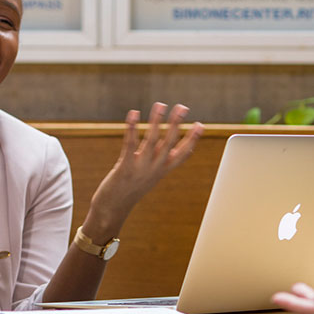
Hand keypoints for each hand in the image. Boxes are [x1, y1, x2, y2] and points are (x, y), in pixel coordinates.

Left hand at [85, 103, 203, 233]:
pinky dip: (132, 128)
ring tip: (160, 105)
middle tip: (183, 107)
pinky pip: (130, 144)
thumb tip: (163, 140)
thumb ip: (155, 157)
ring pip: (152, 140)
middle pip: (170, 142)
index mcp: (162, 170)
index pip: (183, 153)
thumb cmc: (129, 189)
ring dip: (156, 121)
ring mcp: (141, 168)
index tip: (200, 125)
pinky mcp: (125, 167)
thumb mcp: (147, 173)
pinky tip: (133, 114)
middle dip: (177, 124)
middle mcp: (155, 168)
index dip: (192, 139)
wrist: (112, 209)